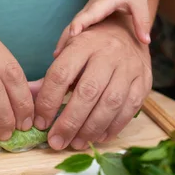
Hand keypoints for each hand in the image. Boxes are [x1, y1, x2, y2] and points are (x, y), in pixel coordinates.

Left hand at [33, 14, 152, 150]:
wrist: (128, 30)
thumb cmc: (91, 44)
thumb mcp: (68, 51)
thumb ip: (50, 76)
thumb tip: (29, 98)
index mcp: (83, 44)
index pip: (61, 74)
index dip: (48, 101)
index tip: (40, 123)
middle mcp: (109, 54)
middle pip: (87, 92)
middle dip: (69, 122)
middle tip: (56, 142)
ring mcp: (130, 68)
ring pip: (110, 104)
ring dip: (91, 129)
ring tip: (75, 144)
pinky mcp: (144, 82)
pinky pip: (129, 109)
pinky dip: (112, 128)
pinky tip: (97, 138)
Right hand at [56, 0, 151, 54]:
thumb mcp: (140, 2)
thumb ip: (142, 22)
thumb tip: (145, 42)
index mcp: (103, 2)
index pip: (89, 14)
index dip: (80, 23)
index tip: (73, 34)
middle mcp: (91, 6)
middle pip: (75, 22)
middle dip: (65, 37)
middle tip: (57, 56)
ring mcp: (87, 11)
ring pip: (71, 26)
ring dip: (63, 40)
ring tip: (56, 59)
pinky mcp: (87, 15)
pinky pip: (75, 27)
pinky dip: (68, 38)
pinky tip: (63, 54)